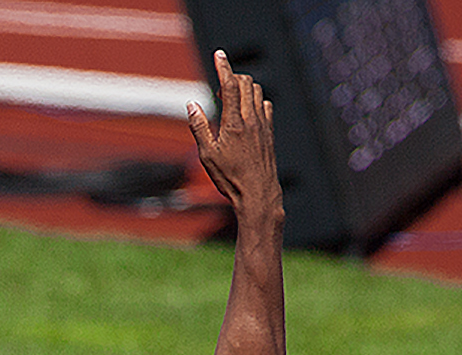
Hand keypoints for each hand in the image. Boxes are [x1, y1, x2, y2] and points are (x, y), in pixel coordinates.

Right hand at [187, 51, 281, 217]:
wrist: (258, 193)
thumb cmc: (230, 177)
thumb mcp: (207, 155)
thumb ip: (199, 126)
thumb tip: (191, 104)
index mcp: (234, 123)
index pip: (230, 85)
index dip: (224, 67)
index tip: (219, 54)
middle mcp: (251, 119)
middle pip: (246, 83)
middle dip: (233, 77)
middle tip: (220, 86)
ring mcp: (263, 124)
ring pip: (257, 92)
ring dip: (244, 88)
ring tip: (230, 99)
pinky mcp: (269, 132)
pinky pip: (265, 106)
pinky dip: (255, 100)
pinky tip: (247, 111)